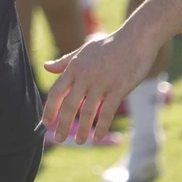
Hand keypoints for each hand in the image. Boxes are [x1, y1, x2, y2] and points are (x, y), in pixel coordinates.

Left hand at [41, 27, 156, 144]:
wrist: (136, 39)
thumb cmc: (109, 45)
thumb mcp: (83, 51)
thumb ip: (65, 62)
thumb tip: (46, 67)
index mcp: (75, 67)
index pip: (57, 92)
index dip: (50, 109)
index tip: (46, 123)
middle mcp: (85, 76)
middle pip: (69, 105)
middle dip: (62, 125)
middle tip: (58, 139)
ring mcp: (102, 83)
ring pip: (87, 112)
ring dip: (82, 129)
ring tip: (79, 141)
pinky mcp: (118, 89)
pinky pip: (107, 112)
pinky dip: (101, 127)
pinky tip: (97, 137)